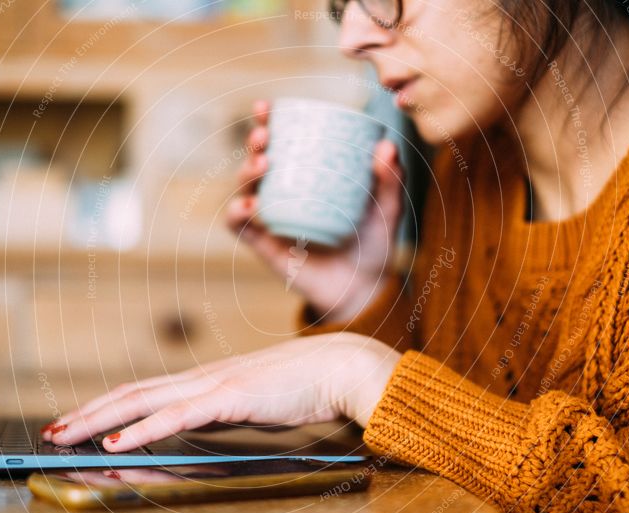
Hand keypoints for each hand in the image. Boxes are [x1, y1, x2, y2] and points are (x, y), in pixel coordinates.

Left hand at [41, 333, 400, 452]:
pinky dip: (141, 429)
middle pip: (132, 393)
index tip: (80, 421)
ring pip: (143, 400)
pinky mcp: (230, 396)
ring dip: (99, 418)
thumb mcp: (255, 401)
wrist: (338, 366)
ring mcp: (214, 384)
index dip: (108, 406)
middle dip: (88, 412)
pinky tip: (116, 442)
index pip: (146, 392)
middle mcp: (202, 377)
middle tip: (54, 429)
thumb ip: (227, 410)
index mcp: (207, 380)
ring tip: (65, 433)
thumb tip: (207, 421)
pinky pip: (177, 415)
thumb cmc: (304, 385)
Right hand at [227, 100, 404, 322]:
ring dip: (245, 172)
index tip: (265, 107)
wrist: (364, 289)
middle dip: (253, 142)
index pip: (281, 144)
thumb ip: (390, 180)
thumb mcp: (386, 209)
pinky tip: (250, 205)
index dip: (266, 122)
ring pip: (244, 188)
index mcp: (306, 178)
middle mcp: (284, 195)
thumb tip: (387, 146)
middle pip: (256, 160)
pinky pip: (240, 226)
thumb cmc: (373, 245)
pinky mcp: (264, 246)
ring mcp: (272, 220)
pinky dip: (238, 212)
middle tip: (264, 137)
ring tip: (263, 165)